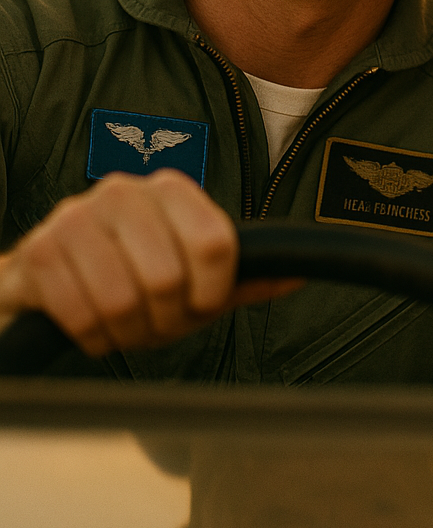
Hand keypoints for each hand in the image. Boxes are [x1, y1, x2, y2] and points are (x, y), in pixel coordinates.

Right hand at [0, 171, 300, 355]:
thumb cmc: (132, 275)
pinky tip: (90, 324)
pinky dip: (92, 337)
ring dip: (126, 332)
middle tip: (154, 323)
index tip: (201, 307)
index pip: (215, 243)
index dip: (212, 292)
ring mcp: (77, 216)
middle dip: (164, 321)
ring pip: (123, 300)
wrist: (47, 277)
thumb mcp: (194, 275)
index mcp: (172, 189)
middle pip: (169, 278)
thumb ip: (245, 275)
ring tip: (122, 325)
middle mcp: (125, 191)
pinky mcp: (38, 250)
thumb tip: (300, 273)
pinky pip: (80, 315)